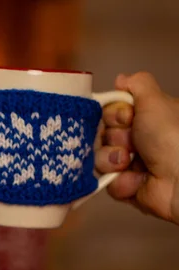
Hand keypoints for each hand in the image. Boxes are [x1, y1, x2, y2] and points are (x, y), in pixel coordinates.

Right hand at [95, 72, 178, 223]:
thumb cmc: (172, 137)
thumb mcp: (155, 101)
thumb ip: (137, 84)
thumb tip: (121, 79)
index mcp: (147, 119)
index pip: (112, 113)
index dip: (114, 115)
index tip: (127, 118)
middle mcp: (139, 140)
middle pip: (103, 135)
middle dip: (114, 138)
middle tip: (132, 142)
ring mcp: (132, 165)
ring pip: (100, 158)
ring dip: (113, 159)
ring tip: (130, 163)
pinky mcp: (127, 187)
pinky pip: (107, 181)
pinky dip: (121, 180)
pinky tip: (136, 179)